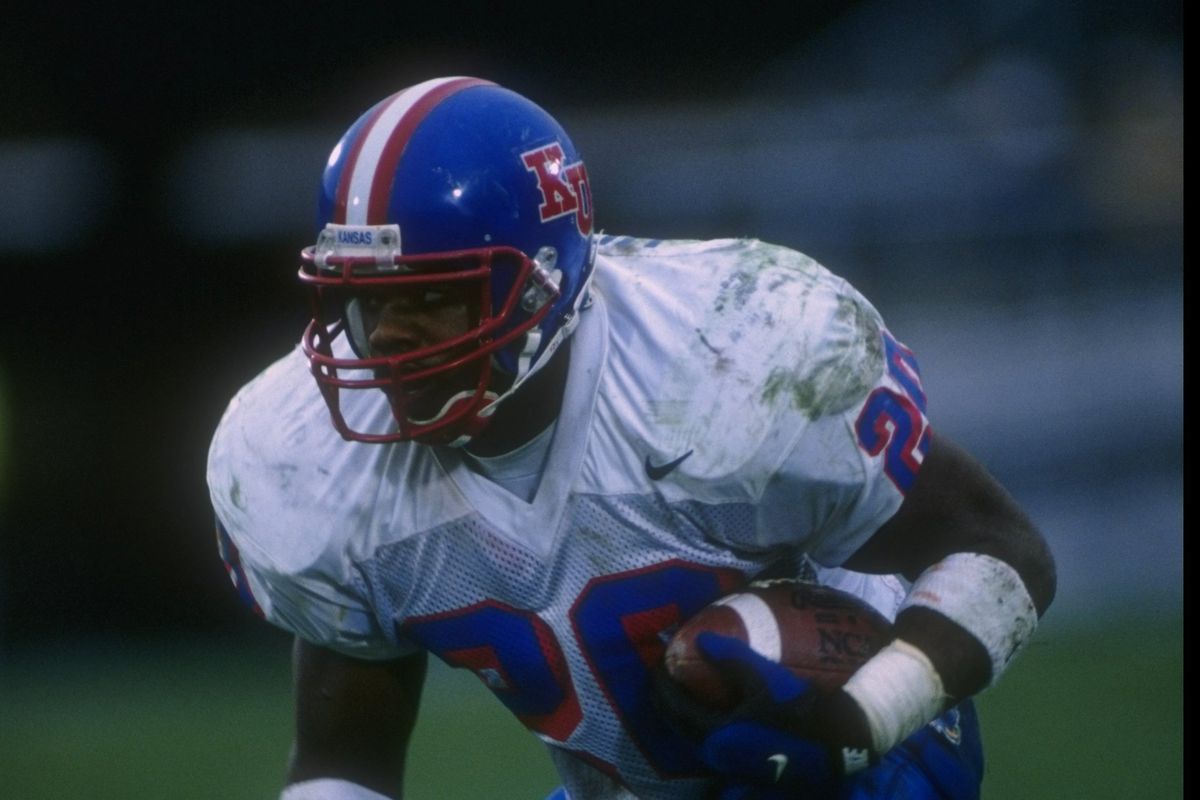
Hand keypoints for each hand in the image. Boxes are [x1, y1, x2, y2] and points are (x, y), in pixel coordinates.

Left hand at [657, 632, 876, 795]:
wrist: (833, 739)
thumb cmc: (797, 706)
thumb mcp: (763, 677)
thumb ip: (730, 657)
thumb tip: (700, 638)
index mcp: (716, 732)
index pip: (675, 708)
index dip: (661, 686)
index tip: (655, 667)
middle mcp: (717, 753)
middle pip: (678, 727)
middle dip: (665, 703)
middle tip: (658, 680)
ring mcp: (730, 764)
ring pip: (693, 738)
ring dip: (681, 717)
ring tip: (677, 694)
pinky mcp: (745, 766)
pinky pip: (711, 745)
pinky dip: (699, 727)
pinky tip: (705, 714)